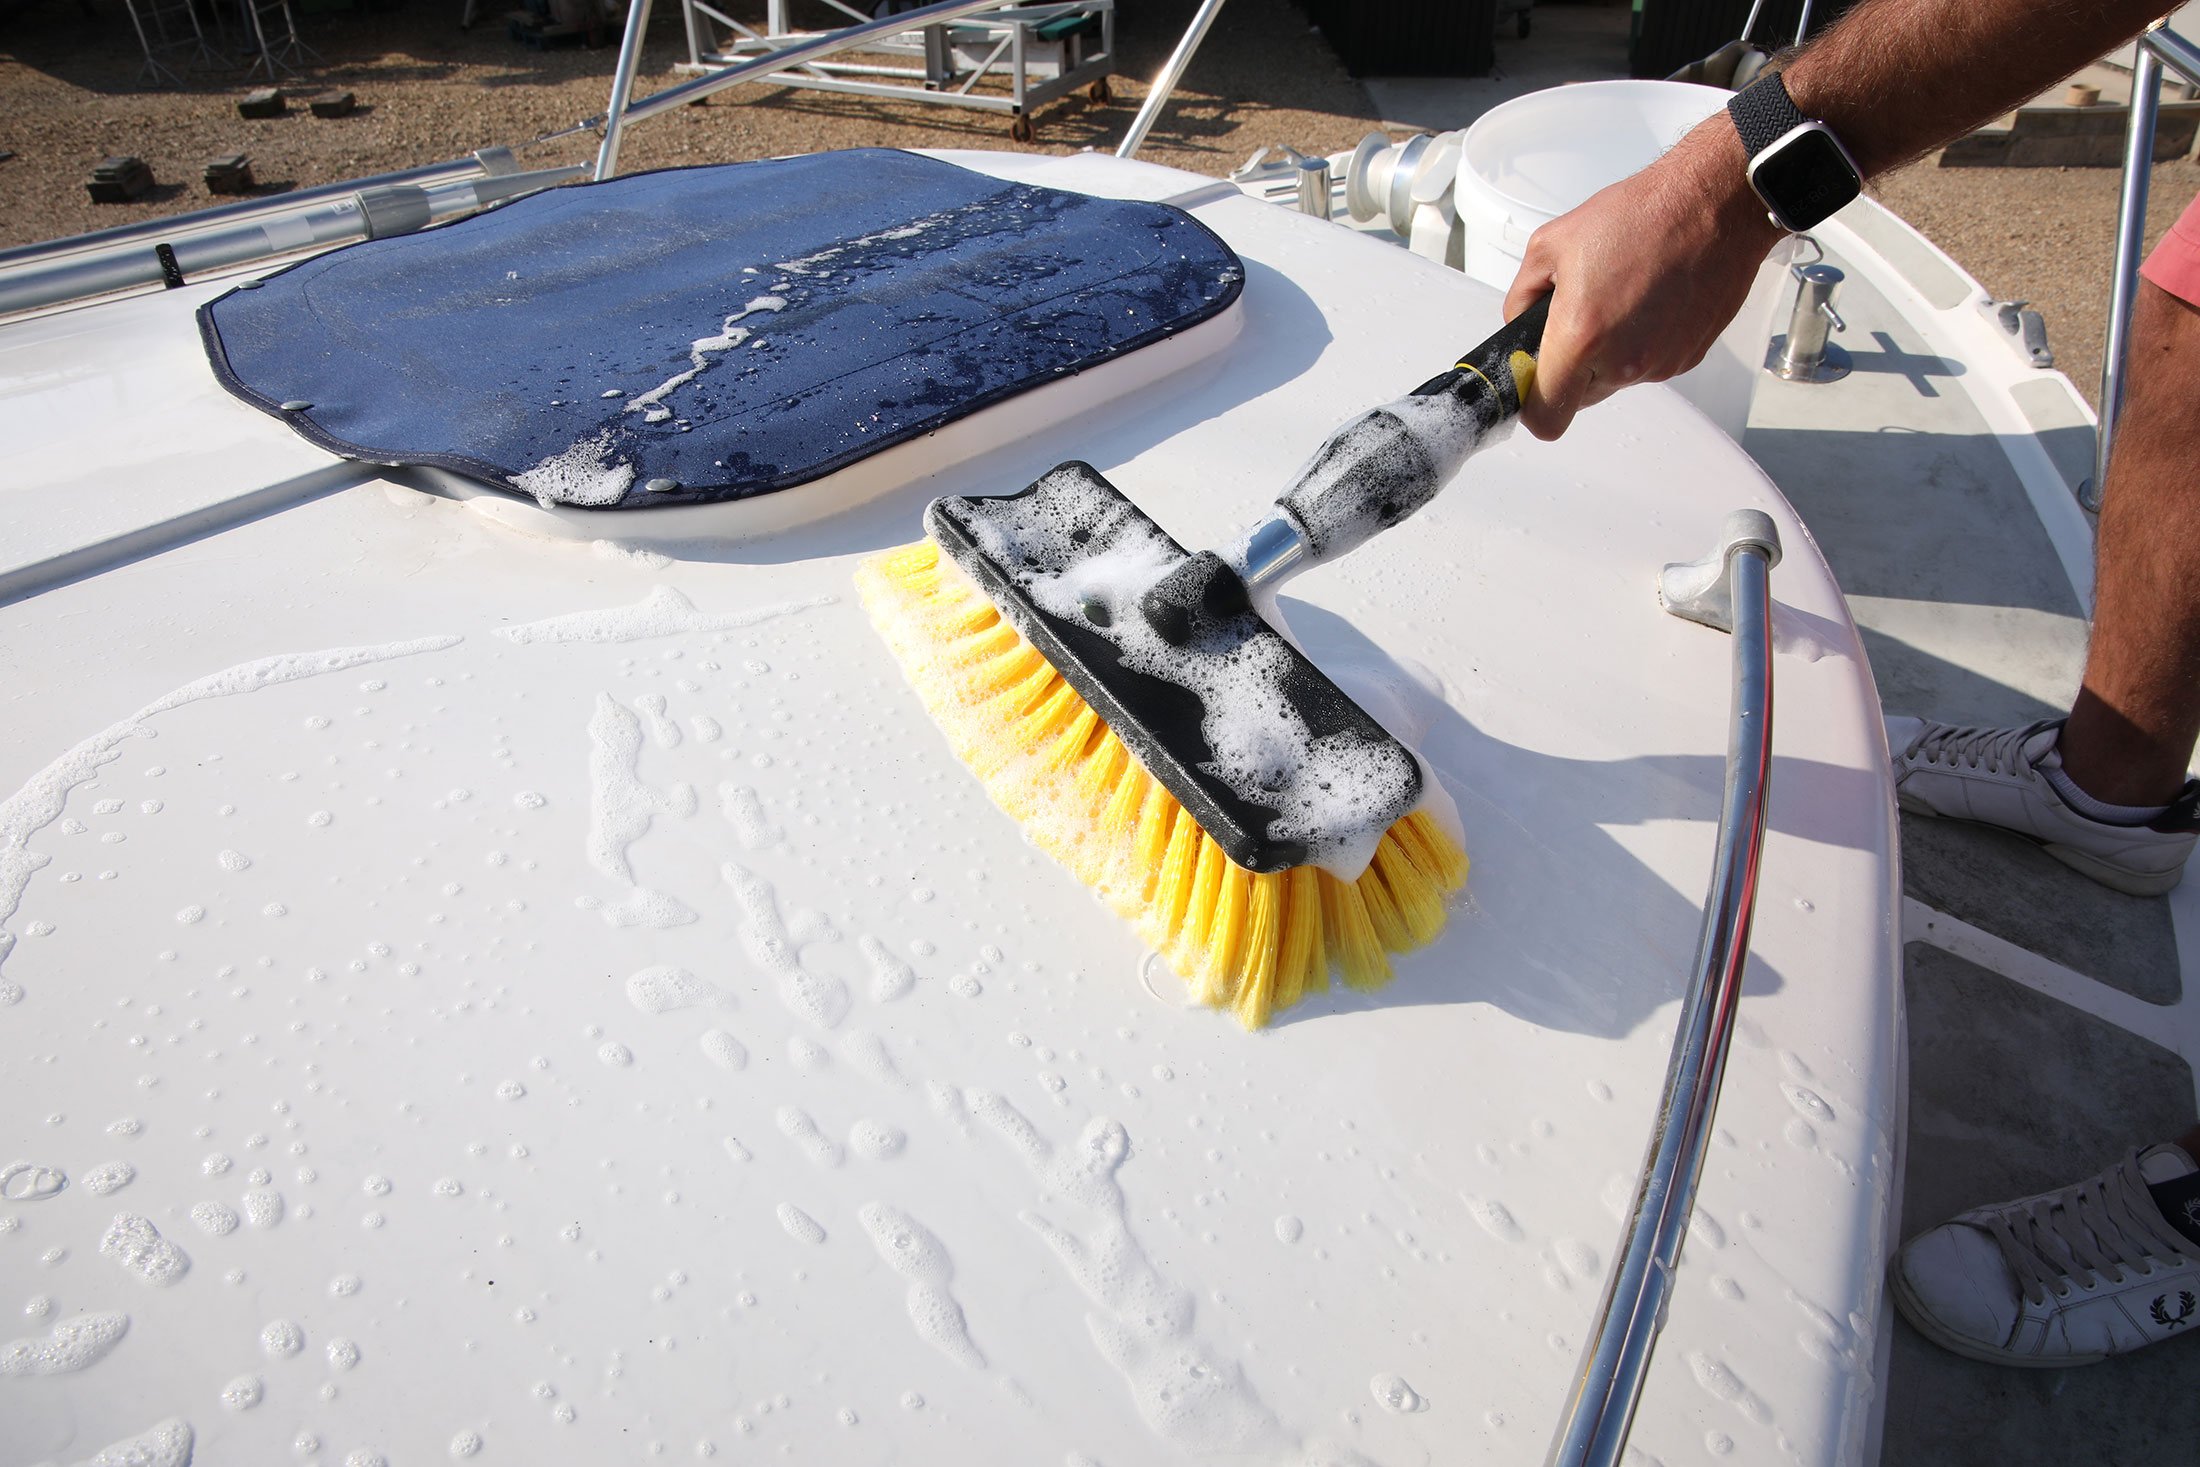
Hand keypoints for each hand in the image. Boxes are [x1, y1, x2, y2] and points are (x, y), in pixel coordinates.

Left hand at [1502, 117, 1787, 439]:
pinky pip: (1649, 365)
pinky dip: (1641, 342)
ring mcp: (1660, 364)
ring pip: (1615, 381)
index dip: (1533, 403)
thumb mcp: (1550, 245)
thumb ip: (1521, 300)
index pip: (1546, 416)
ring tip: (1618, 298)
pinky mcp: (1688, 358)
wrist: (1714, 204)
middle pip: (1579, 400)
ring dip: (1607, 353)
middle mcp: (1623, 362)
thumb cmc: (1641, 215)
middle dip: (1570, 369)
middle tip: (1577, 321)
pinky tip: (1646, 301)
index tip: (1534, 379)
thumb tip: (1520, 329)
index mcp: (1581, 337)